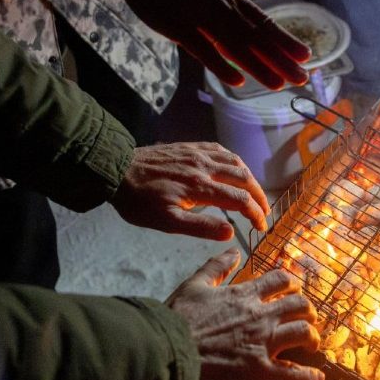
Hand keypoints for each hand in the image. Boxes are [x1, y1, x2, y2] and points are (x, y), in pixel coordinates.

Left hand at [111, 143, 270, 239]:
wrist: (116, 169)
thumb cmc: (139, 201)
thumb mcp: (166, 222)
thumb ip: (200, 227)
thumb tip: (231, 232)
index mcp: (200, 188)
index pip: (240, 200)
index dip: (255, 214)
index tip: (261, 226)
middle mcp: (204, 167)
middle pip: (244, 178)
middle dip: (259, 196)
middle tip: (264, 211)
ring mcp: (198, 154)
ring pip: (235, 161)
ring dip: (250, 178)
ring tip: (254, 191)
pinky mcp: (190, 146)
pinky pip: (220, 149)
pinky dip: (234, 160)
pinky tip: (234, 167)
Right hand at [122, 0, 309, 88]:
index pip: (263, 21)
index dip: (285, 40)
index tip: (306, 55)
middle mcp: (221, 7)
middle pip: (256, 38)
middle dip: (280, 59)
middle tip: (302, 78)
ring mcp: (200, 18)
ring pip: (235, 46)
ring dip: (258, 66)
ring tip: (278, 84)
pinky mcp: (178, 28)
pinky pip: (202, 49)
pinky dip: (220, 64)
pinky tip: (237, 80)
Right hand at [167, 249, 324, 379]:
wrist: (170, 350)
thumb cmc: (179, 318)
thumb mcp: (194, 284)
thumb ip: (216, 267)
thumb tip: (233, 251)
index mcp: (245, 295)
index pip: (281, 280)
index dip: (292, 283)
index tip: (294, 290)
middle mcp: (260, 316)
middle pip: (300, 306)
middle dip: (309, 310)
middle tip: (308, 318)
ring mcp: (263, 343)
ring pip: (304, 333)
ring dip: (313, 338)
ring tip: (313, 344)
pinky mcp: (260, 371)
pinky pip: (292, 373)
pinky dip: (308, 377)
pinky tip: (317, 378)